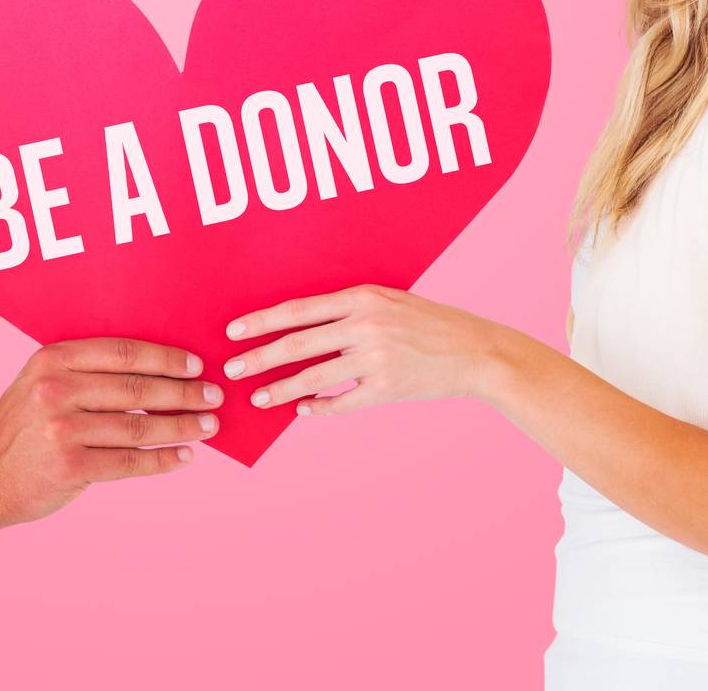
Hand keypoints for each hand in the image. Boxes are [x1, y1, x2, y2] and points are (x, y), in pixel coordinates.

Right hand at [0, 338, 222, 525]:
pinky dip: (162, 459)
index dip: (165, 357)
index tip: (195, 363)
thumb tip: (156, 369)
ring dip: (181, 426)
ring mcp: (63, 429)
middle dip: (183, 392)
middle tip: (213, 395)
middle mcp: (57, 389)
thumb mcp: (41, 380)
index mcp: (54, 358)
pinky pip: (129, 461)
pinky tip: (184, 456)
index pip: (124, 351)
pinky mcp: (70, 467)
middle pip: (137, 387)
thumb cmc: (20, 426)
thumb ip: (85, 371)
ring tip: (208, 426)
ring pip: (139, 425)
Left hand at [223, 284, 500, 415]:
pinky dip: (320, 408)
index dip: (263, 321)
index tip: (234, 331)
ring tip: (258, 398)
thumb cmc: (429, 322)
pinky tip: (303, 410)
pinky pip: (343, 402)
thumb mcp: (389, 300)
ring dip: (281, 389)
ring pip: (314, 377)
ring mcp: (376, 358)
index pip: (299, 309)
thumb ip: (349, 309)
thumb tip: (303, 324)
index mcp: (362, 297)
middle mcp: (365, 325)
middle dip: (259, 357)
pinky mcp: (388, 388)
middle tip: (232, 369)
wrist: (475, 350)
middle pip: (298, 343)